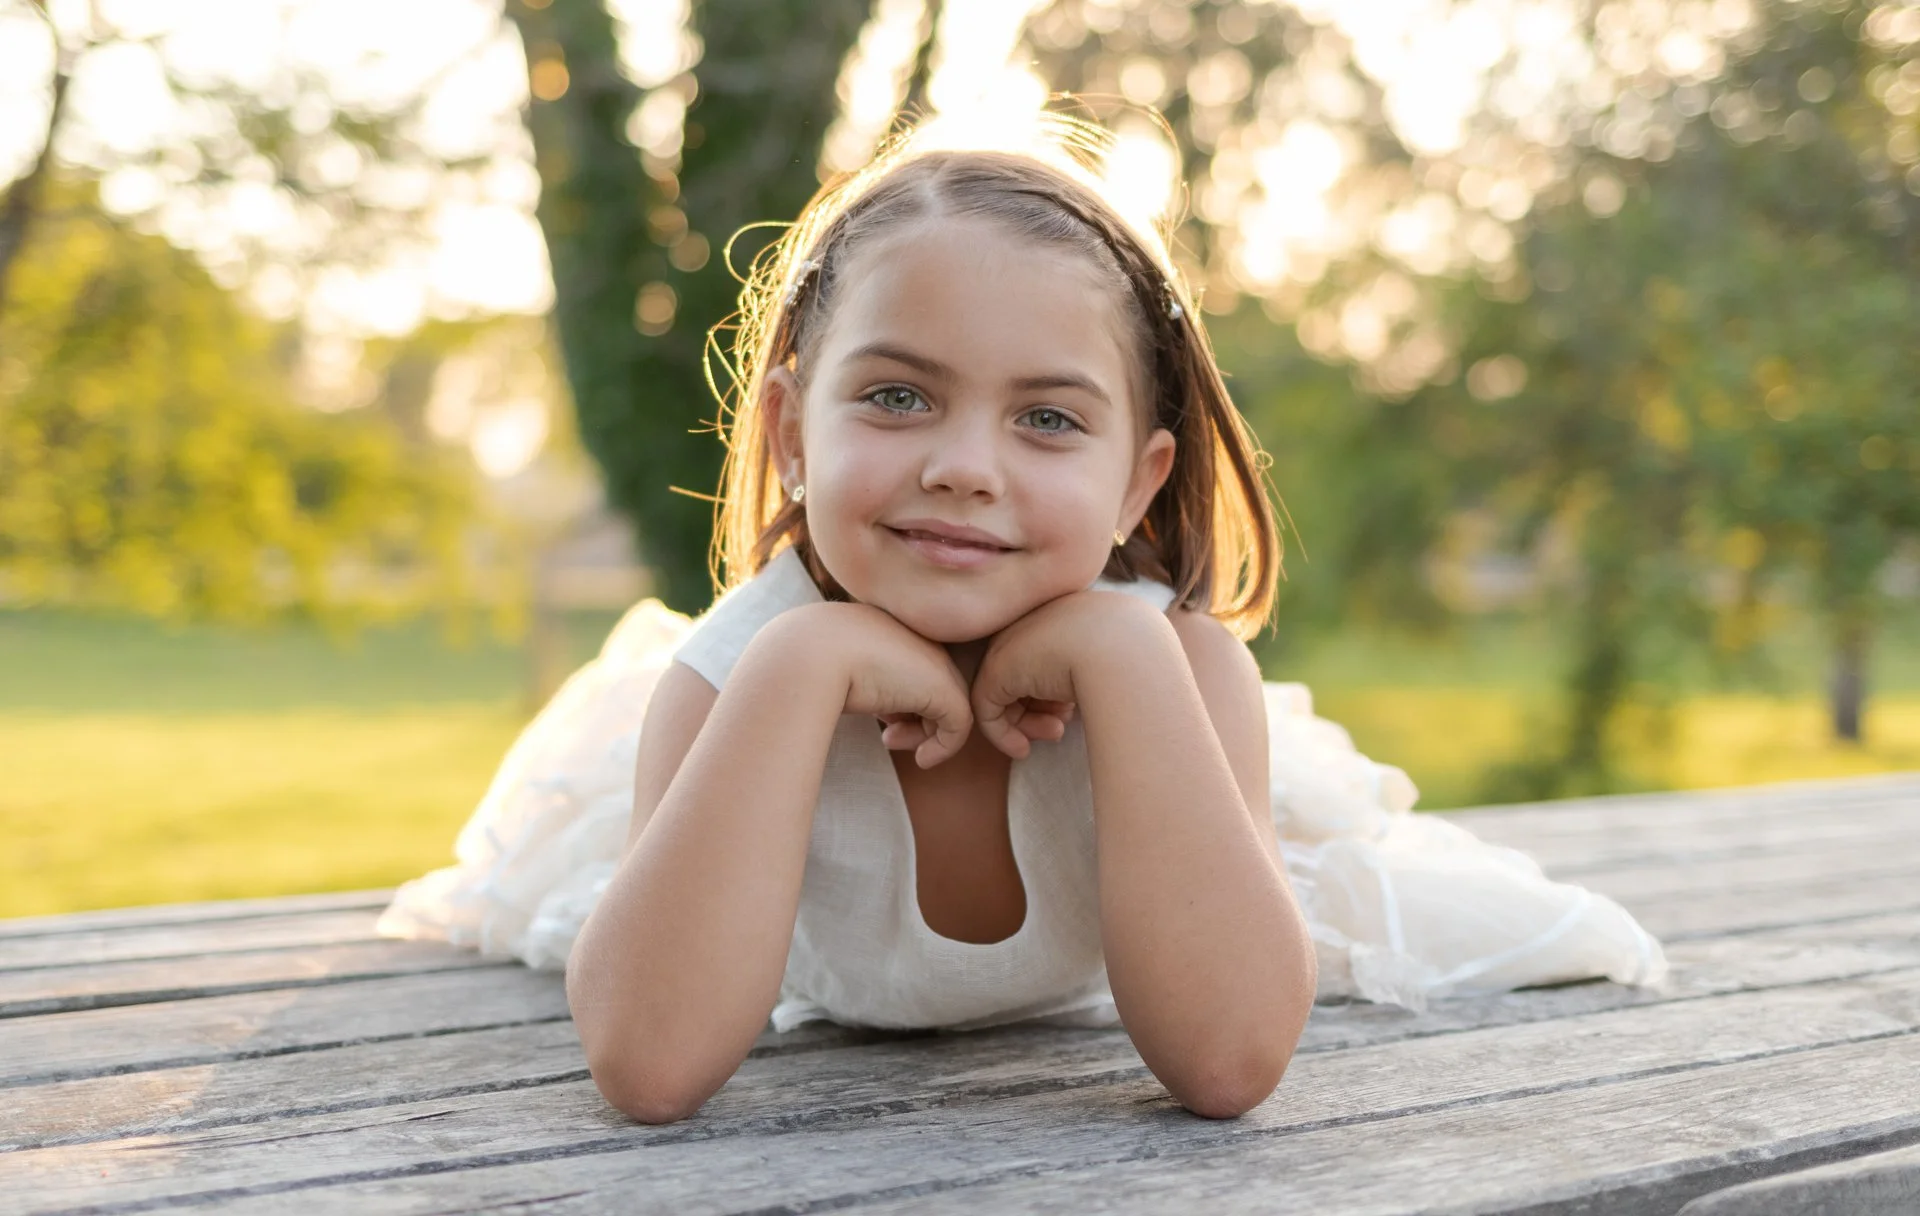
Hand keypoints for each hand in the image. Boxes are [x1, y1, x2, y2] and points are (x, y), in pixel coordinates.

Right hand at [793, 601, 974, 768]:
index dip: (902, 704)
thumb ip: (871, 684)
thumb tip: (885, 711)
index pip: (914, 672)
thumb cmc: (815, 662)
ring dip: (926, 735)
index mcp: (898, 630)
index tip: (880, 723)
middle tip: (887, 739)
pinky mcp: (944, 687)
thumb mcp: (845, 671)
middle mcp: (921, 639)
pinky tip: (921, 760)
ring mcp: (936, 661)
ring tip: (890, 741)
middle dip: (917, 721)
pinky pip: (960, 724)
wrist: (813, 652)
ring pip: (950, 707)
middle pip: (935, 689)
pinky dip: (944, 748)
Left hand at [970, 591, 1148, 759]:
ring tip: (1055, 735)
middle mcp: (1034, 621)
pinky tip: (1023, 751)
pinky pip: (988, 708)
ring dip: (1027, 723)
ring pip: (1005, 692)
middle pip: (1024, 675)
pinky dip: (1001, 734)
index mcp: (1064, 614)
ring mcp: (1012, 642)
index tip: (1071, 714)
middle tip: (1059, 732)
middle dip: (1040, 710)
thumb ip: (1095, 669)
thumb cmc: (1133, 658)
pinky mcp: (996, 669)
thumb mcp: (1114, 662)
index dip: (1056, 694)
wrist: (1124, 649)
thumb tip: (1079, 693)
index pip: (1048, 659)